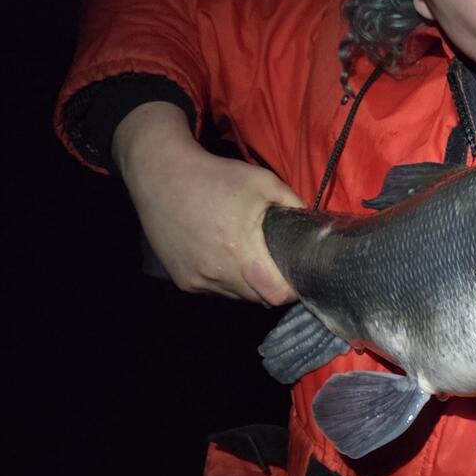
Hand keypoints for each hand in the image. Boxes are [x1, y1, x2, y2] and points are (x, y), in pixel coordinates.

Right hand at [112, 102, 303, 303]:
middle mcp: (217, 273)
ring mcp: (197, 281)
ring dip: (248, 284)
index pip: (276, 294)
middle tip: (275, 264)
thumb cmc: (216, 177)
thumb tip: (313, 228)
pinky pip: (216, 291)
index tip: (296, 274)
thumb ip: (293, 205)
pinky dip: (225, 281)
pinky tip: (222, 256)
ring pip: (237, 297)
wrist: (161, 176)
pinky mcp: (183, 281)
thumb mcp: (263, 182)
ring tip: (248, 258)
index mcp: (240, 251)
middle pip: (259, 299)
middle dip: (272, 285)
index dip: (291, 289)